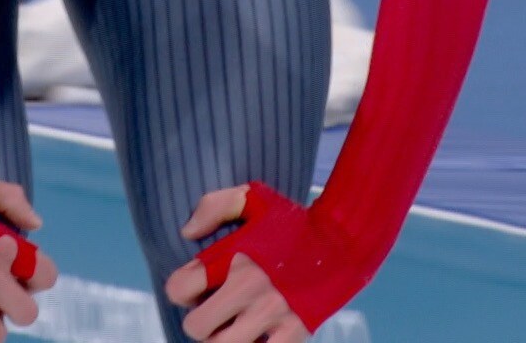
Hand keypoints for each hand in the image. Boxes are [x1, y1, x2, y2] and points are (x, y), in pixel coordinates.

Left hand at [164, 186, 308, 342]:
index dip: (182, 290)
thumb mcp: (255, 197)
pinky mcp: (296, 331)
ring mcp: (273, 313)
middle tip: (215, 313)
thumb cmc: (297, 219)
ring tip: (233, 328)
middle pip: (196, 327)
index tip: (197, 288)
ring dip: (223, 340)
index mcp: (234, 257)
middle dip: (201, 321)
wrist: (347, 239)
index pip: (178, 289)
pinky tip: (258, 336)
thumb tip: (187, 233)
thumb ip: (214, 206)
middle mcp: (249, 287)